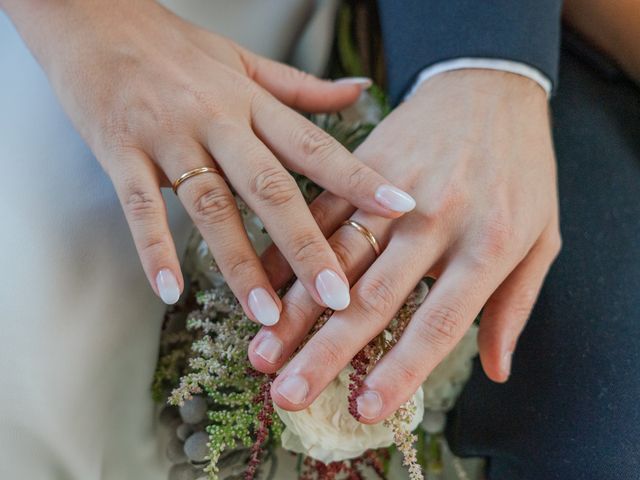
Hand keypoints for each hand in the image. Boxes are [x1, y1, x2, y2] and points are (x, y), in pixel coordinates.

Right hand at [3, 0, 414, 319]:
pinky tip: (171, 291)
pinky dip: (155, 250)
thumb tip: (360, 91)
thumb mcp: (244, 62)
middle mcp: (217, 120)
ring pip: (211, 205)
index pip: (314, 146)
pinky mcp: (119, 151)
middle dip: (306, 244)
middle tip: (338, 296)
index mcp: (251, 102)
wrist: (92, 14)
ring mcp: (167, 136)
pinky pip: (139, 206)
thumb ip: (302, 88)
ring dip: (240, 263)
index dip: (359, 178)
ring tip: (267, 314)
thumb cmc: (174, 46)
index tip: (401, 210)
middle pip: (270, 187)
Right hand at [250, 70, 561, 419]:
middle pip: (373, 299)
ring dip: (294, 309)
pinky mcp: (363, 165)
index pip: (437, 324)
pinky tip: (260, 282)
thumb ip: (516, 306)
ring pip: (335, 258)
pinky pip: (319, 213)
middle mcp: (435, 222)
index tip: (364, 410)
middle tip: (288, 393)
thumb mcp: (543, 237)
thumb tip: (496, 370)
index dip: (399, 372)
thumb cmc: (523, 167)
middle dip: (326, 352)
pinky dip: (288, 250)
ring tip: (263, 350)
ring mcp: (393, 191)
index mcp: (486, 247)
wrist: (490, 84)